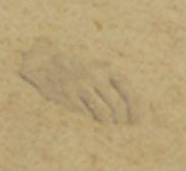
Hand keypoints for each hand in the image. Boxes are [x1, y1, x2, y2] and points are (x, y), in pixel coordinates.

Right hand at [20, 42, 143, 124]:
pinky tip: (93, 119)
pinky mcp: (68, 96)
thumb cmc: (76, 65)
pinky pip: (86, 115)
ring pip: (103, 113)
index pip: (128, 90)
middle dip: (122, 119)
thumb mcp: (97, 65)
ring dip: (109, 122)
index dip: (137, 107)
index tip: (140, 120)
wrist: (45, 61)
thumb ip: (112, 80)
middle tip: (123, 124)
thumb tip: (134, 101)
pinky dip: (93, 120)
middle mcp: (96, 76)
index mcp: (106, 67)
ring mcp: (81, 86)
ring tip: (109, 123)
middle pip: (117, 105)